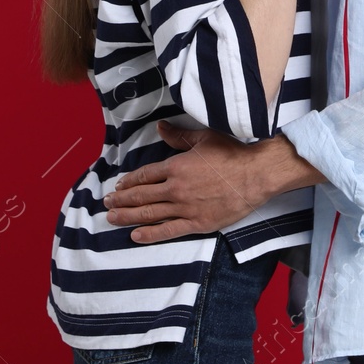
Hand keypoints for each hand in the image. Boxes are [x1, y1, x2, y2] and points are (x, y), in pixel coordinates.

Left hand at [103, 123, 263, 242]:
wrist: (257, 174)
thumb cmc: (233, 153)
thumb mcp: (204, 138)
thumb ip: (179, 136)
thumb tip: (160, 127)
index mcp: (176, 166)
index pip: (144, 175)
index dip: (129, 182)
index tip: (118, 187)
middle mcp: (176, 188)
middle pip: (141, 196)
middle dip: (121, 201)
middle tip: (107, 205)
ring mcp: (186, 208)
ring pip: (149, 214)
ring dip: (127, 217)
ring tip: (112, 219)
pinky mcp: (198, 223)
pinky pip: (168, 231)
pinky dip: (150, 235)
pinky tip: (135, 236)